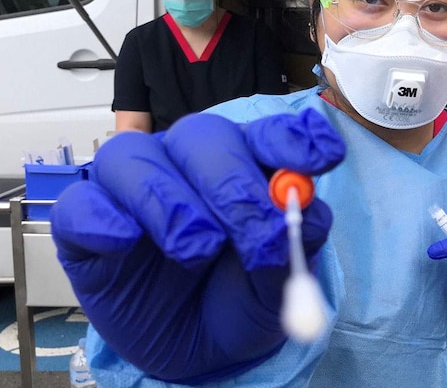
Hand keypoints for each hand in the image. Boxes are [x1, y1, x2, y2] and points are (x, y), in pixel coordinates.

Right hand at [50, 109, 344, 382]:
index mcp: (243, 167)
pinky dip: (103, 219)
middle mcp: (187, 165)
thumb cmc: (239, 300)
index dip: (293, 139)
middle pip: (200, 136)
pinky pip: (82, 204)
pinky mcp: (87, 225)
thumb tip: (305, 211)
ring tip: (197, 250)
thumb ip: (293, 245)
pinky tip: (125, 242)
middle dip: (231, 182)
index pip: (267, 134)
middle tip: (252, 233)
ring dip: (169, 201)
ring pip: (131, 156)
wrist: (194, 352)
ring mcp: (132, 190)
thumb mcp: (279, 284)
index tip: (325, 156)